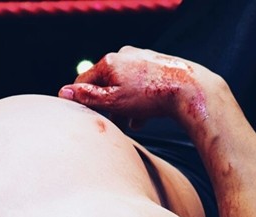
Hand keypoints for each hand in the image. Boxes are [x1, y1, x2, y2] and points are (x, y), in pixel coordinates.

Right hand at [58, 46, 207, 128]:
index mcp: (110, 61)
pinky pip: (139, 85)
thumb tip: (64, 92)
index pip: (83, 81)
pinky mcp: (157, 66)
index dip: (83, 100)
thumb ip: (87, 97)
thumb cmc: (151, 96)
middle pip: (105, 83)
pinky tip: (143, 117)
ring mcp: (142, 59)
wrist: (191, 90)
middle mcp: (124, 55)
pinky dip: (138, 100)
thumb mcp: (113, 101)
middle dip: (107, 104)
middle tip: (113, 122)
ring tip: (130, 123)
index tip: (87, 116)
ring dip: (123, 105)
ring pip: (123, 86)